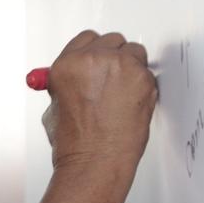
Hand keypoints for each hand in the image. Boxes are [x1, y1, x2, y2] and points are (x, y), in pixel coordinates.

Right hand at [41, 30, 157, 178]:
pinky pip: (147, 72)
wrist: (94, 163)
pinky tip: (130, 105)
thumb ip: (70, 84)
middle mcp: (93, 60)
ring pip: (133, 52)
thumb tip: (83, 75)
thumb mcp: (56, 107)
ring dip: (130, 68)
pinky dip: (142, 85)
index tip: (97, 61)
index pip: (86, 39)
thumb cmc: (74, 144)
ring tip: (121, 94)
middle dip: (113, 57)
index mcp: (67, 65)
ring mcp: (121, 67)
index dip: (93, 52)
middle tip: (111, 78)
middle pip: (112, 40)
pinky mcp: (143, 79)